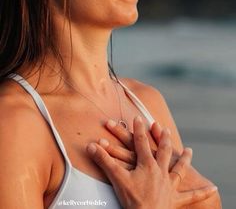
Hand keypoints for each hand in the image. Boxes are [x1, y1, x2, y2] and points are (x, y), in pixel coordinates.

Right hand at [87, 116, 216, 208]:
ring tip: (190, 150)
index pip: (141, 142)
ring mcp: (170, 185)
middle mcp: (161, 171)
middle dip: (163, 138)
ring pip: (179, 168)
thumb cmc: (133, 200)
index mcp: (147, 164)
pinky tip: (213, 188)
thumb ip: (104, 161)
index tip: (138, 118)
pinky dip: (202, 192)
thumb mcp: (117, 178)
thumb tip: (91, 145)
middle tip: (163, 128)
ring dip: (185, 159)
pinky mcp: (176, 199)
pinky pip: (191, 196)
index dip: (139, 129)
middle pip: (163, 151)